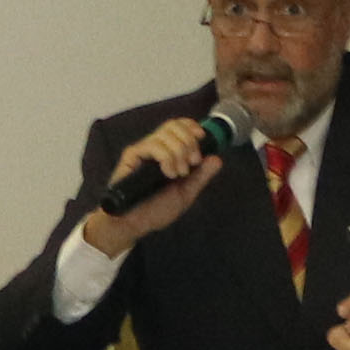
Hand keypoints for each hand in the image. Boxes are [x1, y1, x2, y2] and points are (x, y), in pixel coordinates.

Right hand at [78, 118, 224, 254]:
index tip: (202, 138)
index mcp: (168, 153)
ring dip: (179, 152)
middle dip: (189, 142)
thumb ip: (201, 176)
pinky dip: (166, 157)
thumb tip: (217, 158)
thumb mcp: (186, 193)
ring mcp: (143, 150)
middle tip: (192, 163)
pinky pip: (153, 144)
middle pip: (174, 125)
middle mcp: (156, 148)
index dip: (192, 127)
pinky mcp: (132, 155)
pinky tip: (167, 173)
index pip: (179, 126)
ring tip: (177, 174)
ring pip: (165, 133)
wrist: (135, 223)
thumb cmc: (155, 210)